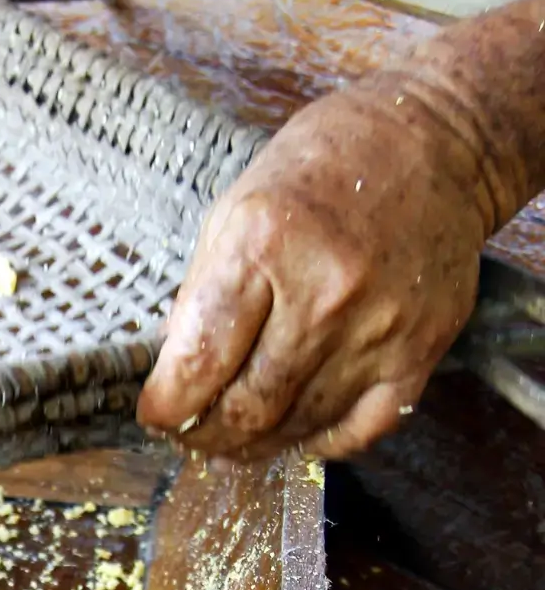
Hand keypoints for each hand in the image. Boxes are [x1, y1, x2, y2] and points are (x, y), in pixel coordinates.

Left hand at [135, 79, 490, 459]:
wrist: (435, 143)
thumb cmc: (321, 168)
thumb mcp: (233, 210)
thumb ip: (201, 294)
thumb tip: (174, 369)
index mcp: (263, 246)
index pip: (199, 360)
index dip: (167, 406)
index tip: (153, 414)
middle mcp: (324, 293)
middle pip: (248, 407)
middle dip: (203, 435)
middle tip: (186, 435)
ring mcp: (379, 328)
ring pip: (298, 425)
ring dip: (252, 447)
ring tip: (227, 443)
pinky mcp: (422, 350)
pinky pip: (359, 429)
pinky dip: (316, 443)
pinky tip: (290, 435)